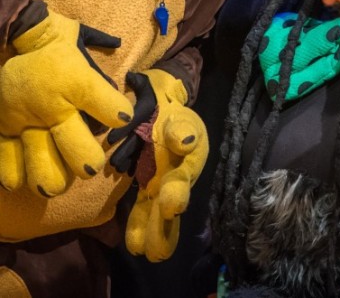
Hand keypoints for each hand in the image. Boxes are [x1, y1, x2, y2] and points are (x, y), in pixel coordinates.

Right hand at [0, 10, 132, 196]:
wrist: (14, 33)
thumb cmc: (56, 42)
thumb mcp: (83, 45)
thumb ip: (101, 69)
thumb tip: (119, 83)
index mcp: (77, 82)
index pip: (110, 108)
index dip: (120, 116)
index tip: (123, 118)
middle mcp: (53, 106)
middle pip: (78, 153)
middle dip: (88, 164)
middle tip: (90, 165)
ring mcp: (25, 121)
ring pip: (43, 168)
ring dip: (54, 179)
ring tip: (57, 182)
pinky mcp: (3, 126)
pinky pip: (7, 163)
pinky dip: (15, 176)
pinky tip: (22, 178)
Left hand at [108, 71, 157, 175]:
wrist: (173, 95)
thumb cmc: (155, 88)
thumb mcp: (147, 82)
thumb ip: (138, 81)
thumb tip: (129, 76)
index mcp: (147, 110)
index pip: (133, 121)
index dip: (122, 130)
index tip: (109, 140)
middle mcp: (151, 124)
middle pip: (137, 140)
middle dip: (125, 152)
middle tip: (112, 163)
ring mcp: (154, 133)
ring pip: (141, 149)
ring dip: (130, 160)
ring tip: (118, 169)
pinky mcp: (154, 140)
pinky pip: (147, 153)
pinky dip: (139, 163)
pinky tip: (130, 173)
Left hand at [121, 70, 208, 261]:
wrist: (159, 109)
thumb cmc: (173, 116)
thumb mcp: (180, 118)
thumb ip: (181, 130)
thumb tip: (184, 142)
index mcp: (187, 164)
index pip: (181, 183)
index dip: (176, 196)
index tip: (171, 207)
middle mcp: (174, 180)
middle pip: (168, 209)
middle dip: (162, 230)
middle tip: (154, 253)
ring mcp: (157, 185)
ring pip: (153, 212)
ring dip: (147, 231)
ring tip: (140, 250)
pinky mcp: (142, 184)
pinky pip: (139, 206)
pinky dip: (136, 222)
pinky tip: (130, 241)